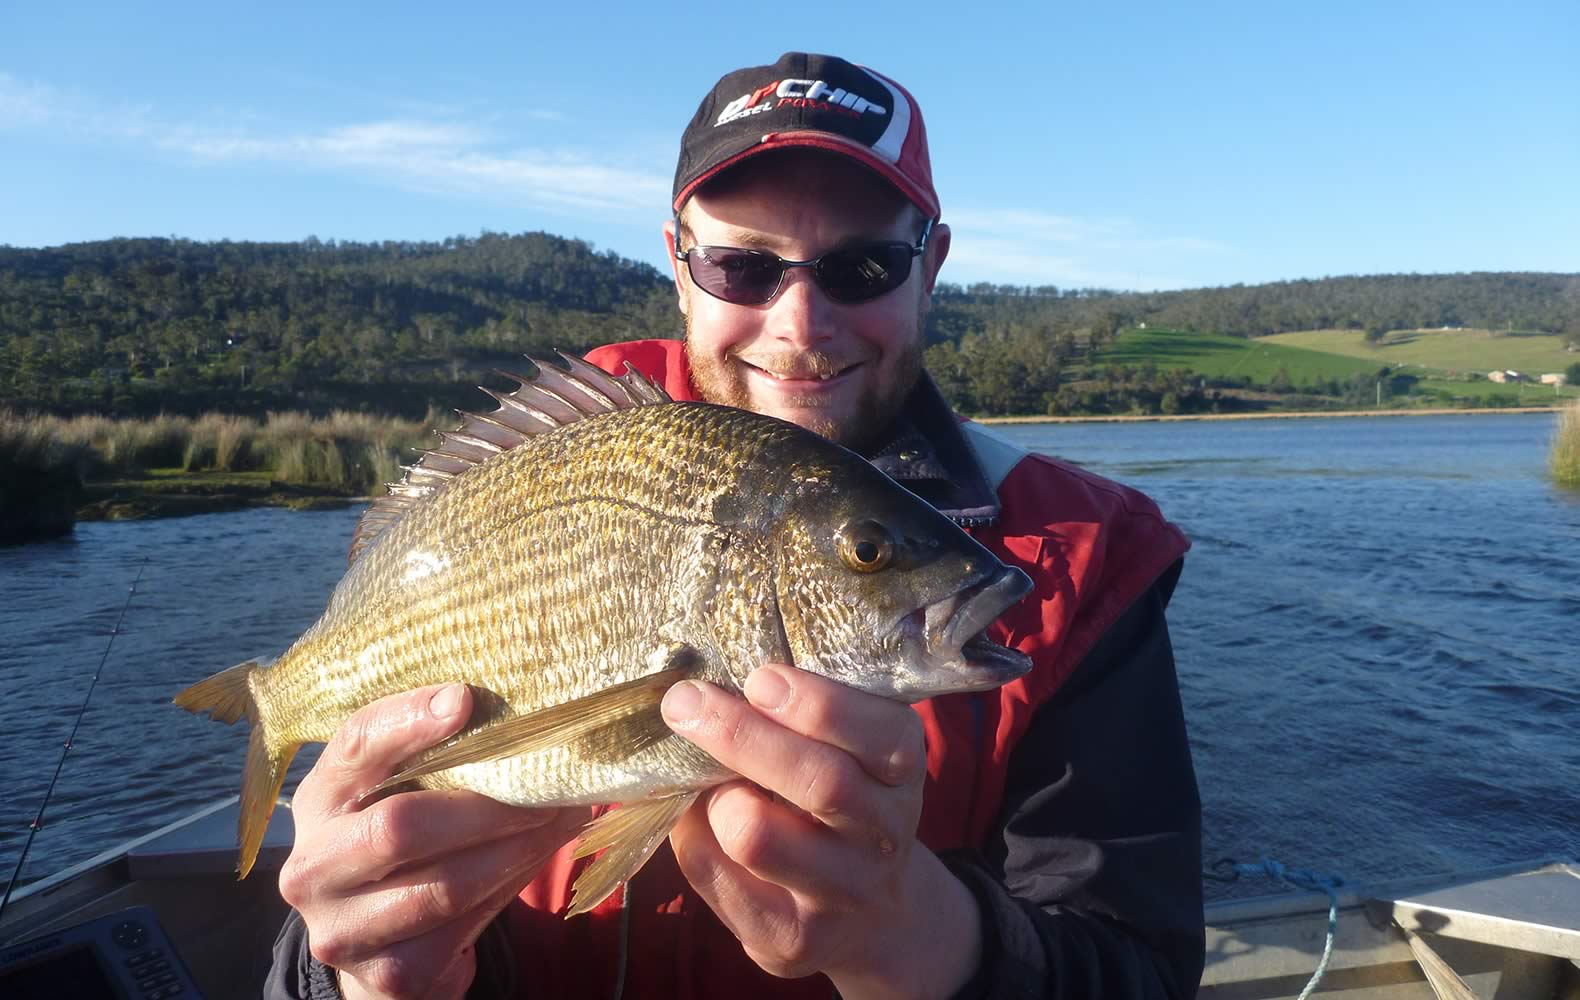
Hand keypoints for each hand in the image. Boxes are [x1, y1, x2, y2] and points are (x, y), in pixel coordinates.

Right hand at [278, 684, 588, 999]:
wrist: (381, 946)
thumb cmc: (406, 844)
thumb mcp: (401, 794)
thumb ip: (438, 755)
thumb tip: (523, 709)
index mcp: (319, 800)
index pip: (354, 746)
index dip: (407, 721)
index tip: (464, 699)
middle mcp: (311, 867)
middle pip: (399, 826)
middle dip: (486, 806)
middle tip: (549, 785)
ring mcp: (341, 928)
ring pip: (444, 885)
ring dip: (516, 849)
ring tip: (561, 817)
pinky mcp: (386, 975)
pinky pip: (464, 927)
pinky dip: (511, 888)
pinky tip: (537, 859)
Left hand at [661, 665, 981, 999]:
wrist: (872, 918)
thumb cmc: (840, 809)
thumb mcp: (850, 755)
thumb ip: (798, 721)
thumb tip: (706, 690)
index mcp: (901, 770)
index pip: (882, 736)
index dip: (819, 704)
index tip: (760, 679)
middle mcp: (884, 834)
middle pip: (822, 782)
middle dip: (743, 735)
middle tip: (687, 701)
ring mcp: (842, 894)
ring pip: (760, 838)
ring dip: (717, 796)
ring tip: (707, 782)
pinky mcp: (793, 940)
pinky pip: (719, 877)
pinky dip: (692, 836)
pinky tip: (697, 819)